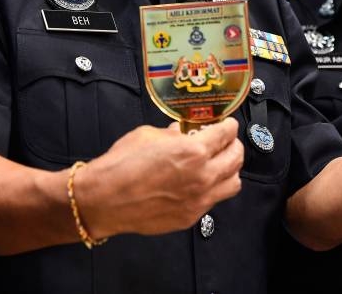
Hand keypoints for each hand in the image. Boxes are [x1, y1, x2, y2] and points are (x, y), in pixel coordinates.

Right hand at [77, 118, 243, 237]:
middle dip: (233, 146)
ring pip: (233, 184)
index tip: (227, 124)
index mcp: (193, 152)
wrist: (104, 199)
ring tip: (217, 164)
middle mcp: (202, 177)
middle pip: (236, 158)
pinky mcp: (190, 217)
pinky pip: (213, 201)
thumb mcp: (148, 135)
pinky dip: (212, 189)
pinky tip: (198, 183)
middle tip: (225, 141)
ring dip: (229, 170)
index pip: (226, 135)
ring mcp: (199, 201)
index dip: (229, 126)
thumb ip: (171, 134)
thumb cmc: (121, 165)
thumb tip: (180, 133)